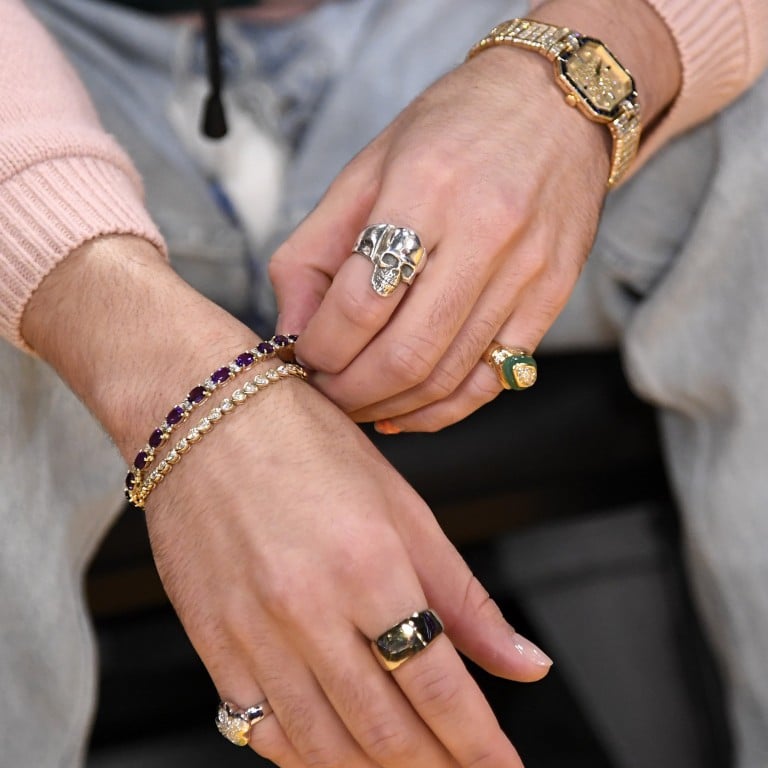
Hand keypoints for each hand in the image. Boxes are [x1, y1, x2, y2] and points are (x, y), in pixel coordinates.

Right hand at [147, 378, 550, 766]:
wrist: (202, 418)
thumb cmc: (305, 445)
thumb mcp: (402, 507)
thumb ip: (463, 596)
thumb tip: (524, 660)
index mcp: (369, 565)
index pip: (439, 685)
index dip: (480, 743)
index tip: (502, 767)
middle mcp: (307, 608)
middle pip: (386, 729)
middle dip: (437, 766)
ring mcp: (252, 632)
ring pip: (325, 746)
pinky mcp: (212, 643)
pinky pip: (261, 731)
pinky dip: (307, 759)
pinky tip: (335, 755)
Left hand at [271, 0, 680, 432]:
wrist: (555, 105)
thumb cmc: (449, 130)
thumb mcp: (364, 170)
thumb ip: (314, 252)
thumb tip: (288, 331)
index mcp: (425, 188)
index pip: (357, 303)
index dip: (317, 348)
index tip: (301, 357)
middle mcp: (484, 233)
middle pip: (405, 354)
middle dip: (349, 392)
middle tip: (324, 394)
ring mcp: (527, 271)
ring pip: (448, 376)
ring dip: (390, 405)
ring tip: (358, 403)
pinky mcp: (553, 297)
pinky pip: (493, 380)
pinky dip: (443, 410)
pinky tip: (407, 410)